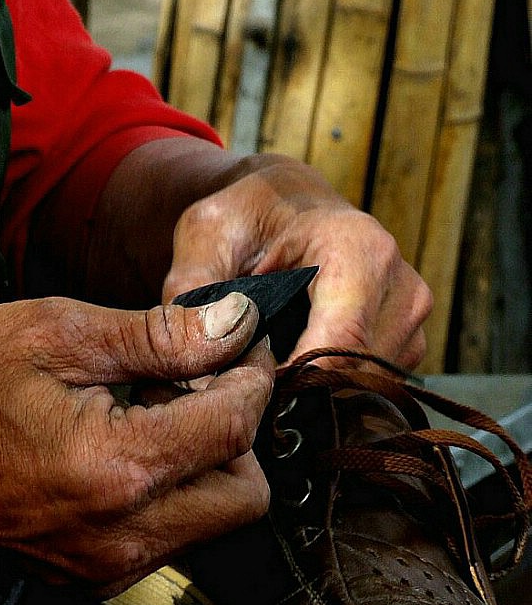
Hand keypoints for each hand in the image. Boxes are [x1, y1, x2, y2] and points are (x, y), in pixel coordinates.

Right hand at [0, 294, 274, 594]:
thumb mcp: (53, 332)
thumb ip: (157, 334)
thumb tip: (235, 322)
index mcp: (119, 468)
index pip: (238, 427)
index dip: (249, 373)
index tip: (232, 339)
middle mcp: (124, 535)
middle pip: (247, 493)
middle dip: (237, 431)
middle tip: (188, 381)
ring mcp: (107, 567)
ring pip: (211, 521)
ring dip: (203, 462)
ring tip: (145, 410)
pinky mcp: (91, 576)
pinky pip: (167, 538)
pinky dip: (167, 492)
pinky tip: (120, 447)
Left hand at [163, 155, 432, 369]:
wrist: (283, 205)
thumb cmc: (243, 218)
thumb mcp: (203, 238)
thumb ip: (193, 293)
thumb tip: (203, 353)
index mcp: (360, 251)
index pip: (342, 345)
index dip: (289, 384)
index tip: (240, 394)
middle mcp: (401, 289)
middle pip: (352, 378)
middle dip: (293, 396)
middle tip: (238, 390)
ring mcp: (410, 323)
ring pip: (360, 394)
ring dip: (308, 398)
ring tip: (258, 375)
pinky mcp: (405, 348)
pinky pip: (366, 391)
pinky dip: (323, 395)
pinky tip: (284, 374)